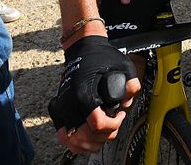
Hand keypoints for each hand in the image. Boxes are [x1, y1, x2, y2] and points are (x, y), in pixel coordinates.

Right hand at [48, 36, 139, 153]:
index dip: (113, 125)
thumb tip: (129, 99)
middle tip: (113, 124)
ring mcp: (62, 107)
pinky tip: (90, 135)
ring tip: (103, 131)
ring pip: (72, 141)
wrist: (82, 48)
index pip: (97, 124)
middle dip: (104, 135)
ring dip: (90, 142)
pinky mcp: (59, 110)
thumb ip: (132, 83)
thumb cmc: (100, 56)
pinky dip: (77, 142)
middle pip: (84, 137)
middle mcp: (69, 102)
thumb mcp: (123, 65)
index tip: (119, 116)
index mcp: (83, 93)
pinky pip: (63, 136)